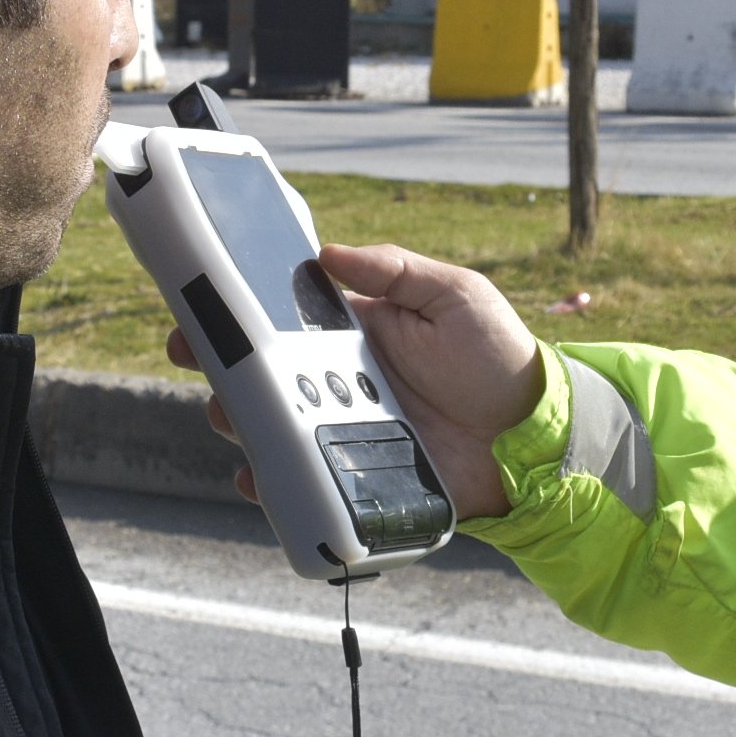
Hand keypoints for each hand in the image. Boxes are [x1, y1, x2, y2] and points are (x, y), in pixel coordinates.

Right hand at [166, 242, 545, 519]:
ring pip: (275, 427)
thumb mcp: (455, 294)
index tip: (197, 309)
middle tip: (200, 362)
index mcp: (356, 332)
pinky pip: (306, 482)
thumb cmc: (500, 355)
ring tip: (231, 414)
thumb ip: (394, 270)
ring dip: (241, 420)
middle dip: (222, 369)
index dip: (237, 315)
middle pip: (264, 376)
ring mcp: (348, 430)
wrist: (537, 434)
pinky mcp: (360, 476)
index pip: (284, 319)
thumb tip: (327, 253)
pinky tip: (258, 477)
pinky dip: (276, 483)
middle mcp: (342, 381)